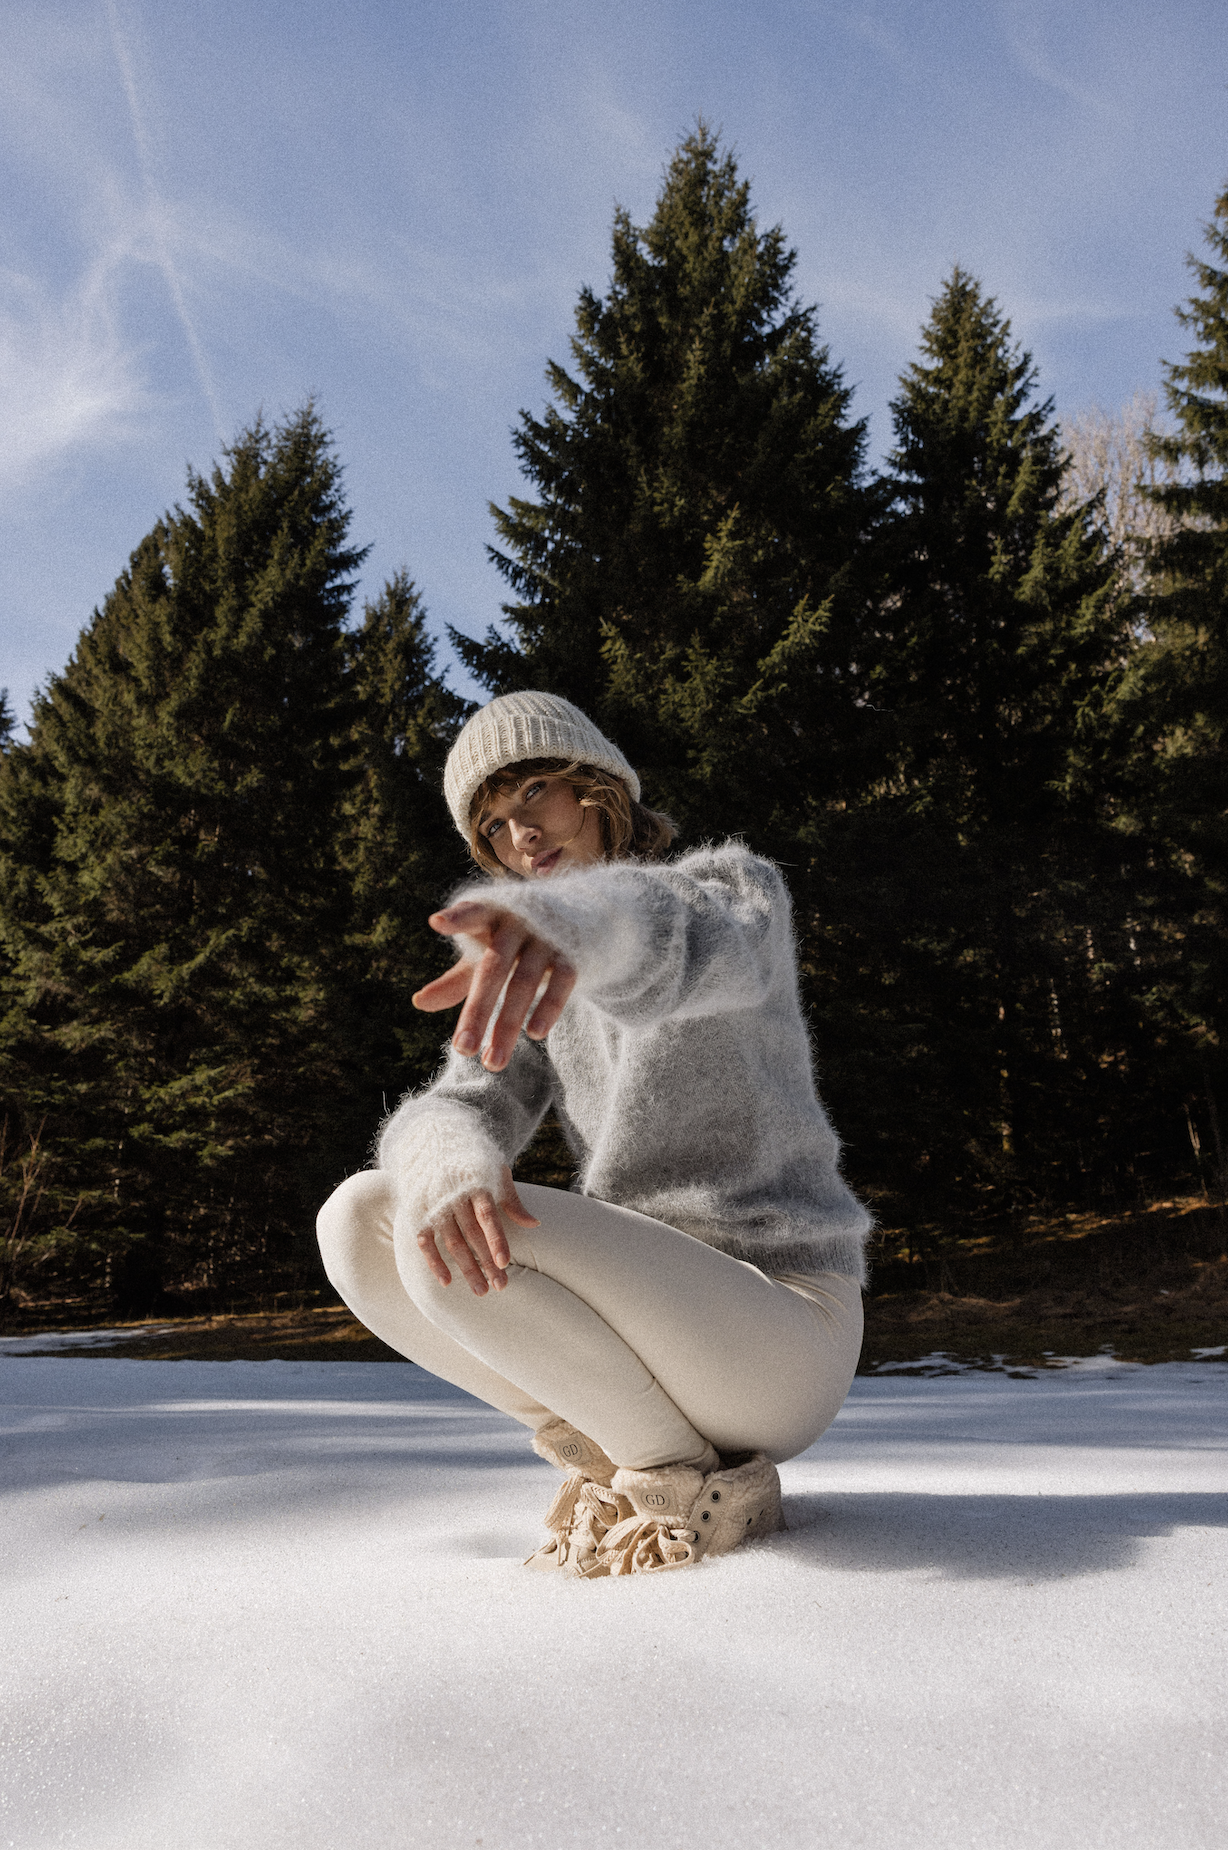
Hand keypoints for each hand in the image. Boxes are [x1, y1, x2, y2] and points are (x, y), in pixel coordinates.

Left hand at [412, 900, 575, 1070]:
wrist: (573, 914)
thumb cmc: (512, 939)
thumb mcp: (482, 954)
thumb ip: (455, 978)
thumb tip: (418, 1002)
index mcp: (490, 916)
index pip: (472, 914)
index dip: (457, 919)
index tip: (437, 923)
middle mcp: (518, 924)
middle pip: (493, 968)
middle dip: (478, 1011)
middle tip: (462, 1050)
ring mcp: (546, 938)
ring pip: (525, 983)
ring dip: (508, 1025)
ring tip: (492, 1063)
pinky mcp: (571, 955)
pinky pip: (561, 982)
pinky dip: (548, 1008)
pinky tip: (535, 1034)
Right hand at [418, 1167, 539, 1294]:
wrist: (432, 1142)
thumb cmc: (472, 1164)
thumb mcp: (494, 1173)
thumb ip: (511, 1200)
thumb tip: (535, 1224)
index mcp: (475, 1184)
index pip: (487, 1215)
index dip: (496, 1239)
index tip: (504, 1262)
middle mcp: (453, 1196)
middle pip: (472, 1234)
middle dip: (486, 1262)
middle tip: (500, 1286)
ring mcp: (434, 1206)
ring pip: (451, 1242)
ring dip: (466, 1268)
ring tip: (481, 1290)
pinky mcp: (418, 1213)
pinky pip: (424, 1241)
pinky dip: (434, 1262)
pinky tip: (447, 1282)